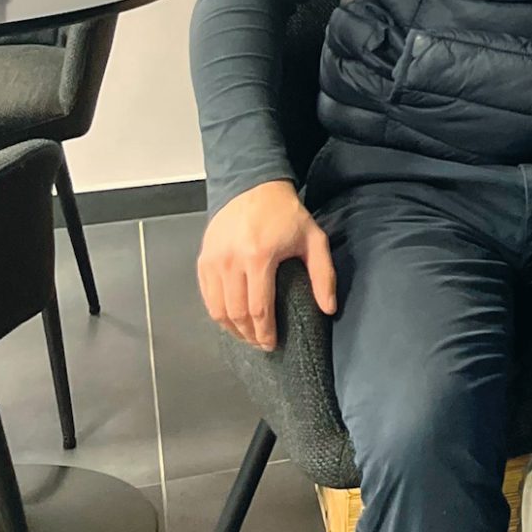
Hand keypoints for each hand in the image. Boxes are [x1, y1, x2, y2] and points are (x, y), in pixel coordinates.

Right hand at [197, 179, 336, 351]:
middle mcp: (231, 260)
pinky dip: (218, 312)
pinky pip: (207, 296)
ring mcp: (213, 260)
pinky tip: (231, 318)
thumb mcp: (314, 239)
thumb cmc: (286, 215)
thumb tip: (328, 308)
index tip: (272, 344)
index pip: (259, 309)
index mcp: (259, 256)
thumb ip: (323, 275)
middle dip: (249, 335)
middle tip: (261, 344)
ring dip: (231, 328)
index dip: (265, 333)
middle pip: (236, 314)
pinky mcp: (203, 259)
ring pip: (217, 309)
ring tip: (247, 335)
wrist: (254, 187)